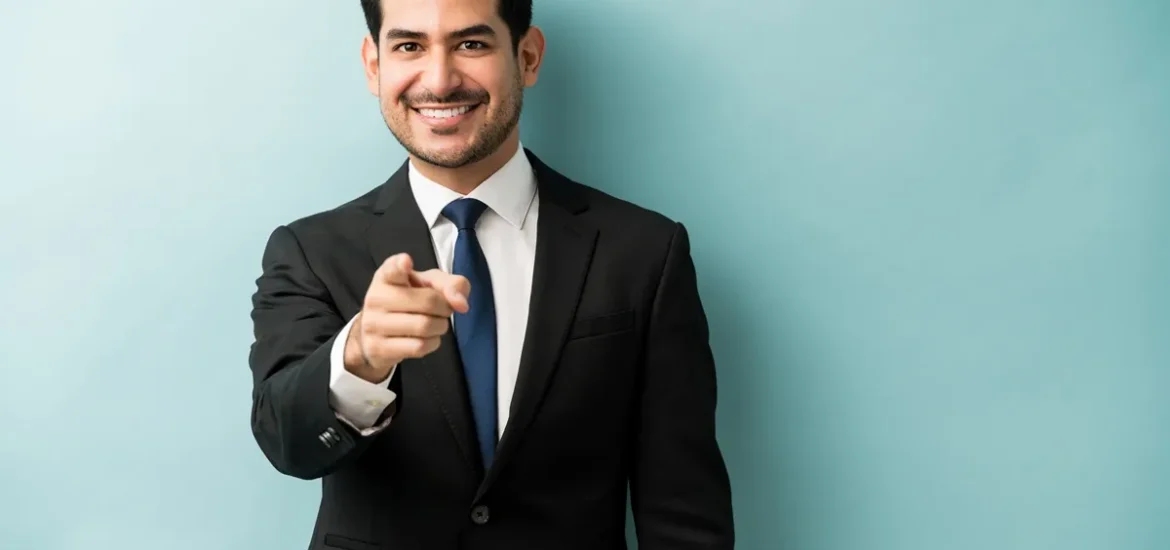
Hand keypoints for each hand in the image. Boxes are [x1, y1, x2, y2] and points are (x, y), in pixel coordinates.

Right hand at [344, 253, 469, 382]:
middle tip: (442, 309)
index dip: (401, 265)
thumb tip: (462, 304)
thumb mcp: (429, 284)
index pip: (392, 268)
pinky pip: (419, 346)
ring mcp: (374, 324)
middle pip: (429, 302)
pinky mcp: (378, 348)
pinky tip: (427, 338)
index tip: (406, 262)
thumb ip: (451, 284)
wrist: (376, 335)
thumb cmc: (409, 301)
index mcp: (387, 276)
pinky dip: (432, 342)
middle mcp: (376, 297)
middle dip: (445, 308)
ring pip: (425, 326)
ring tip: (434, 323)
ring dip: (440, 326)